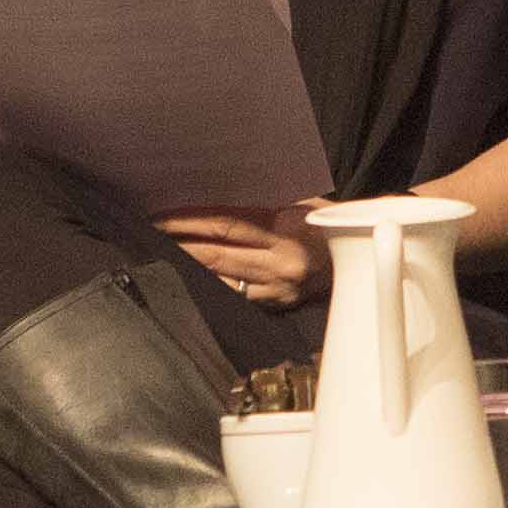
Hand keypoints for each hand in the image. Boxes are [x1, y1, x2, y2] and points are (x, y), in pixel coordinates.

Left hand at [158, 204, 323, 305]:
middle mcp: (282, 265)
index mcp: (287, 231)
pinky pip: (235, 298)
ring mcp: (278, 291)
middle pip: (216, 255)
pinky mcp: (277, 308)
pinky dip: (208, 289)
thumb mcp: (297, 205)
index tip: (160, 216)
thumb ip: (258, 206)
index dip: (190, 221)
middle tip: (147, 236)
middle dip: (179, 245)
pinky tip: (187, 282)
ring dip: (187, 270)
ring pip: (219, 281)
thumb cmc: (326, 223)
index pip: (226, 225)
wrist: (361, 259)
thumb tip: (207, 199)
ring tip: (158, 258)